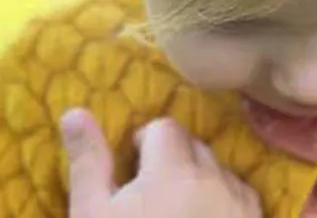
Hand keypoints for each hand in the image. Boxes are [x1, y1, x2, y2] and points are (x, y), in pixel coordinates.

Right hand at [61, 108, 262, 217]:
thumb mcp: (92, 217)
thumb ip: (89, 162)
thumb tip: (75, 110)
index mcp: (174, 168)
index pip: (164, 128)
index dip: (143, 145)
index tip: (128, 176)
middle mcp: (214, 178)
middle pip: (194, 149)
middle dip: (172, 164)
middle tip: (147, 202)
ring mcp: (240, 206)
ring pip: (219, 175)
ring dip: (200, 185)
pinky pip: (241, 202)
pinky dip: (223, 208)